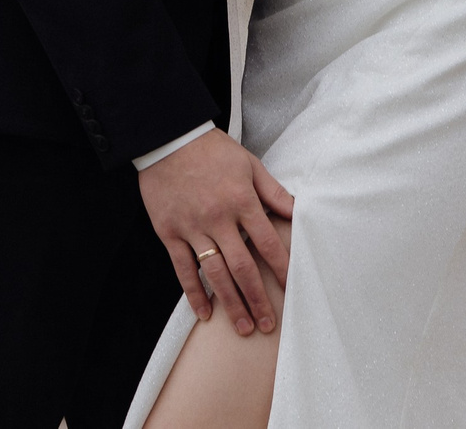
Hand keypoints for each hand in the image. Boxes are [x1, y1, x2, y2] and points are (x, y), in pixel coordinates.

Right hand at [138, 128, 295, 335]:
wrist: (168, 138)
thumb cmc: (212, 150)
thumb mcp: (249, 164)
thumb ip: (273, 191)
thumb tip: (297, 211)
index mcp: (241, 201)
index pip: (268, 243)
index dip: (281, 268)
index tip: (291, 290)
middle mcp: (218, 218)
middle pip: (242, 267)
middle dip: (257, 298)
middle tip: (267, 324)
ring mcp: (192, 228)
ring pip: (215, 273)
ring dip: (230, 303)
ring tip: (242, 327)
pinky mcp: (169, 232)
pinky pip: (183, 269)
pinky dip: (193, 293)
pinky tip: (205, 313)